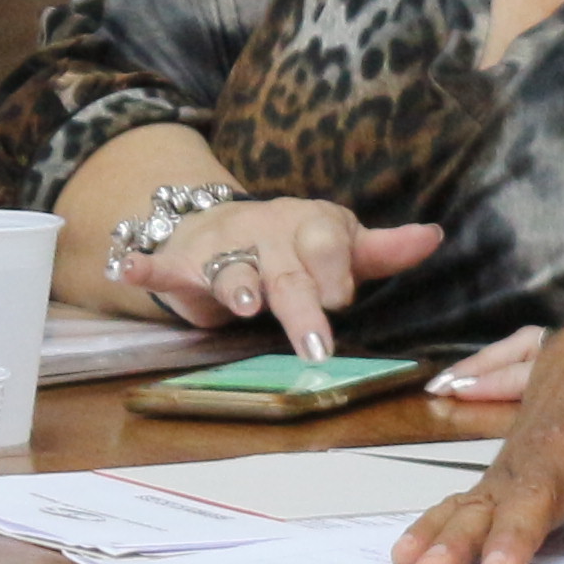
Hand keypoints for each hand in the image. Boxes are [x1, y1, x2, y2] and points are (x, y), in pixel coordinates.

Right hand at [124, 197, 441, 361]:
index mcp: (312, 224)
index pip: (329, 242)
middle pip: (288, 271)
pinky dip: (147, 265)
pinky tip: (130, 268)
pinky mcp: (184, 260)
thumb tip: (434, 236)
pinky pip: (163, 262)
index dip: (335, 270)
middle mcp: (268, 230)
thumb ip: (380, 250)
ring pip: (231, 268)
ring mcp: (225, 245)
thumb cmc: (294, 243)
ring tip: (242, 303)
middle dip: (301, 305)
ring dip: (236, 283)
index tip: (342, 298)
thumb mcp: (339, 242)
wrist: (224, 221)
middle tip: (316, 343)